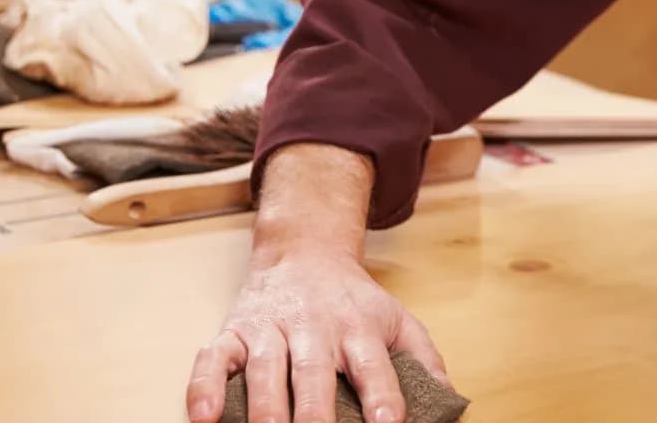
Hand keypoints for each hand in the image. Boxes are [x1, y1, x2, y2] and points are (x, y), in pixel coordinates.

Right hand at [185, 245, 448, 422]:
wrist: (304, 251)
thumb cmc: (353, 301)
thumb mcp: (397, 320)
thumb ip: (424, 360)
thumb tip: (451, 402)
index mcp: (359, 329)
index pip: (374, 368)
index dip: (382, 398)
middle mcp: (314, 327)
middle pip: (314, 373)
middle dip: (315, 415)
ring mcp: (270, 329)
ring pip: (265, 369)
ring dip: (265, 407)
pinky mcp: (232, 332)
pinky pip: (212, 360)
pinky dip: (204, 388)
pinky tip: (205, 418)